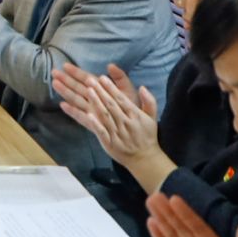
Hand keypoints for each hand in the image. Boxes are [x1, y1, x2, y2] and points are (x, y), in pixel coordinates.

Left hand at [52, 61, 171, 188]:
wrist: (144, 159)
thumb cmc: (147, 136)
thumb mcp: (151, 117)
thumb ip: (149, 101)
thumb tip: (142, 87)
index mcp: (134, 114)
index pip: (121, 99)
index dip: (111, 88)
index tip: (102, 77)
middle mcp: (124, 122)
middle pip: (110, 104)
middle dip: (100, 91)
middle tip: (89, 80)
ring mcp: (116, 132)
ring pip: (104, 115)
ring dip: (95, 102)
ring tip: (87, 90)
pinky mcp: (108, 142)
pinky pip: (99, 131)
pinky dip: (93, 123)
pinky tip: (86, 114)